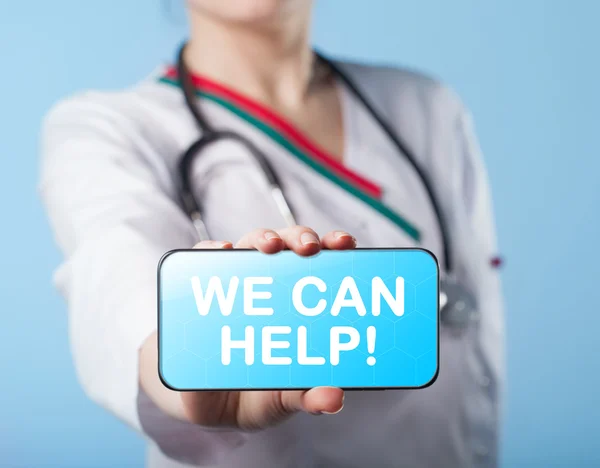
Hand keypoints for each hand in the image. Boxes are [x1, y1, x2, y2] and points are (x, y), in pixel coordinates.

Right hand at [179, 226, 355, 430]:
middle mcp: (272, 284)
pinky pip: (204, 258)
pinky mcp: (203, 289)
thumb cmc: (258, 391)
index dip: (335, 246)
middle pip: (290, 246)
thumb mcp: (285, 397)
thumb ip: (309, 397)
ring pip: (251, 244)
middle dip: (302, 237)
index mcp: (301, 302)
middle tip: (310, 248)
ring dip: (263, 239)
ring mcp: (238, 282)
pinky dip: (212, 248)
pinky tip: (222, 250)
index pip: (323, 263)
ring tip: (270, 248)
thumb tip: (335, 400)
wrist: (208, 404)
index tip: (345, 243)